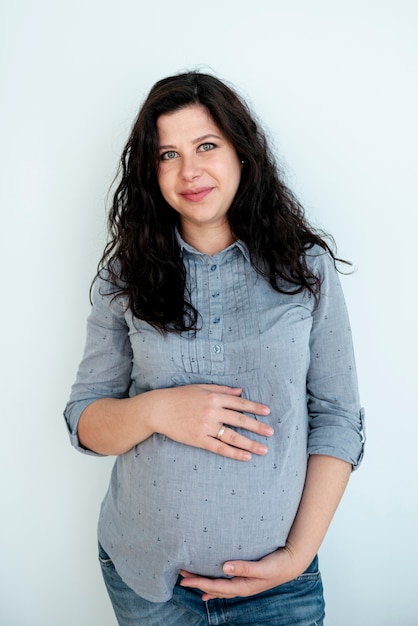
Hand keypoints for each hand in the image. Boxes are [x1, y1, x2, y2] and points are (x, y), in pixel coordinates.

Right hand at [144, 384, 272, 461]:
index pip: (239, 403)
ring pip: (232, 437)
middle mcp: (212, 412)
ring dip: (249, 443)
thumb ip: (222, 390)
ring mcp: (206, 427)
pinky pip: (219, 448)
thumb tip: (240, 391)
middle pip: (239, 421)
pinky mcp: (199, 439)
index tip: (267, 412)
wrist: (159, 409)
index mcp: (214, 397)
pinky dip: (233, 453)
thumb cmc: (179, 396)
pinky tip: (245, 457)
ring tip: (263, 449)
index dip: (254, 408)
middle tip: (271, 432)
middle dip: (257, 427)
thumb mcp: (201, 387)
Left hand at [179, 547, 303, 600]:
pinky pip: (225, 585)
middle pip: (214, 587)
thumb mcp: (263, 567)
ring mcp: (243, 584)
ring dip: (204, 583)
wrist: (292, 563)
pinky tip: (208, 591)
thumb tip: (225, 567)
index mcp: (243, 586)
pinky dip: (214, 587)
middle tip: (181, 575)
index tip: (185, 578)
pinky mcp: (245, 578)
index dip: (199, 583)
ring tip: (190, 580)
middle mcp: (240, 587)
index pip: (216, 586)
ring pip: (218, 587)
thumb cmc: (278, 565)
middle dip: (197, 582)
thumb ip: (245, 567)